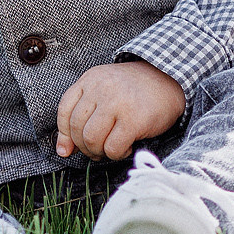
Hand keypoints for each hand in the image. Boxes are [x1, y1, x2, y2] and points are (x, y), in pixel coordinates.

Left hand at [55, 60, 184, 159]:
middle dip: (85, 146)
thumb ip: (83, 115)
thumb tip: (63, 150)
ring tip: (110, 148)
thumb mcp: (104, 92)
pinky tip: (126, 147)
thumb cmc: (135, 92)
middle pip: (77, 128)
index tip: (70, 148)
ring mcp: (117, 103)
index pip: (65, 111)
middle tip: (97, 149)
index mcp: (91, 79)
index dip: (65, 134)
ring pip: (92, 140)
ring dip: (99, 152)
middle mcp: (101, 88)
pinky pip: (113, 148)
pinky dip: (117, 154)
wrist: (170, 80)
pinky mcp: (134, 119)